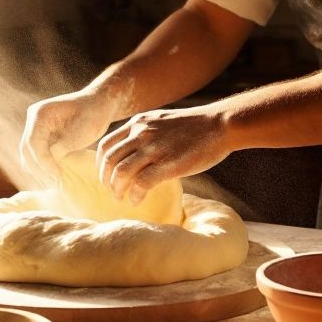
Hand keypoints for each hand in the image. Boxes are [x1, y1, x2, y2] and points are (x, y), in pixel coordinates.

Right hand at [20, 90, 120, 180]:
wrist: (99, 105)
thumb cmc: (93, 115)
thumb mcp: (81, 132)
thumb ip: (61, 147)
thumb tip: (48, 166)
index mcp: (40, 114)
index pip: (33, 142)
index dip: (43, 162)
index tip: (58, 175)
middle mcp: (33, 120)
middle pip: (27, 150)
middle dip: (39, 168)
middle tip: (56, 183)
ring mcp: (36, 128)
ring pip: (28, 155)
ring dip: (39, 170)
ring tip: (56, 184)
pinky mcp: (42, 137)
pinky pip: (37, 155)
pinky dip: (43, 167)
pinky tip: (56, 178)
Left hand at [97, 105, 231, 204]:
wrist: (220, 124)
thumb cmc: (194, 126)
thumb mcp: (161, 121)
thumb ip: (145, 133)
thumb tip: (134, 154)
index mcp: (138, 123)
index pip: (106, 145)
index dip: (101, 165)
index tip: (105, 176)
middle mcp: (141, 133)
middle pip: (110, 160)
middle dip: (106, 180)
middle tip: (112, 192)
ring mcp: (154, 148)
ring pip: (121, 173)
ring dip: (117, 190)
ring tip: (121, 199)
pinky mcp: (168, 164)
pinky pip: (141, 183)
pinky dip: (134, 195)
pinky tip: (136, 200)